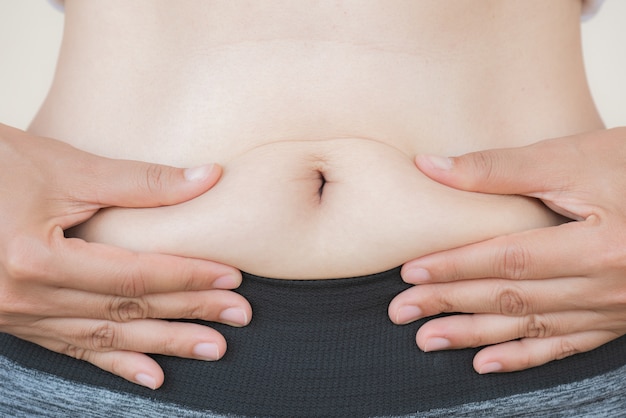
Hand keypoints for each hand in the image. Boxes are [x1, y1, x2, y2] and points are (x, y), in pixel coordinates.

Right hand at [0, 123, 250, 388]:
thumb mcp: (66, 169)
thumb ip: (141, 181)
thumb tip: (209, 178)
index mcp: (35, 259)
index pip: (134, 276)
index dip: (188, 276)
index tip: (232, 277)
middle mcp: (24, 297)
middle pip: (126, 310)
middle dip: (188, 313)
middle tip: (239, 316)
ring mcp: (17, 316)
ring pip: (106, 337)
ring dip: (163, 344)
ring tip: (212, 348)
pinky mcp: (16, 321)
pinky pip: (72, 349)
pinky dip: (115, 363)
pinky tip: (153, 376)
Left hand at [389, 128, 625, 373]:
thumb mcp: (574, 157)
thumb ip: (500, 168)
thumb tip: (430, 166)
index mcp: (597, 245)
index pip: (508, 259)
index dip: (456, 266)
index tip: (410, 271)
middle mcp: (606, 286)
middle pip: (512, 297)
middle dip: (451, 304)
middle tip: (402, 311)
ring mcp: (613, 308)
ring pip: (531, 327)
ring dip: (475, 335)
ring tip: (428, 340)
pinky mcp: (616, 319)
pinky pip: (565, 346)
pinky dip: (523, 356)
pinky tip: (486, 362)